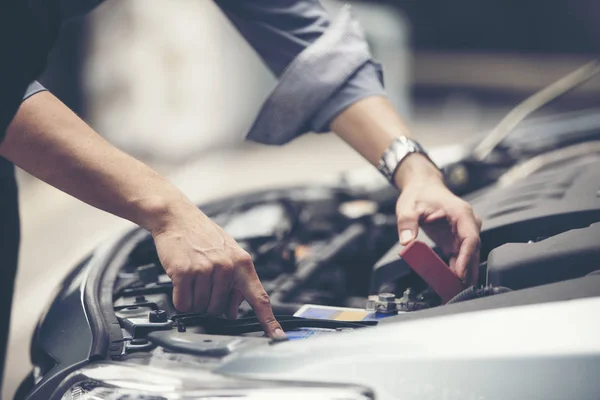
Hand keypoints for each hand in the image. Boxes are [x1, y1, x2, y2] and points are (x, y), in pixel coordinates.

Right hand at [151, 203, 284, 337]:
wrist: (177, 217)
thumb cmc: (203, 236)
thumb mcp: (228, 255)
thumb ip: (235, 282)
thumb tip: (234, 312)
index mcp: (243, 263)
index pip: (259, 297)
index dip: (268, 320)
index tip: (277, 336)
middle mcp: (227, 267)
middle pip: (220, 310)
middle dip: (209, 302)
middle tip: (203, 282)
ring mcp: (207, 269)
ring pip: (201, 308)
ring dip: (193, 299)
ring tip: (193, 278)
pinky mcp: (186, 272)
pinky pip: (183, 302)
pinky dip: (180, 297)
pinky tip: (180, 280)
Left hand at [395, 175, 481, 284]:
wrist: (422, 187)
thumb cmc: (419, 194)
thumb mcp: (408, 206)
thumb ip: (407, 223)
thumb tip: (407, 241)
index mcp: (461, 213)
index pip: (470, 238)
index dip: (466, 258)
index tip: (459, 273)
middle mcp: (467, 222)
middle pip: (472, 250)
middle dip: (468, 271)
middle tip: (459, 289)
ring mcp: (464, 231)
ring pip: (469, 255)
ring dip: (465, 272)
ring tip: (456, 290)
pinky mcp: (457, 238)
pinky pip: (460, 256)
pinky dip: (458, 269)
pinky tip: (452, 282)